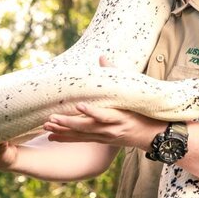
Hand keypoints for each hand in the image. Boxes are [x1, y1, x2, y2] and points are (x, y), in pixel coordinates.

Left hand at [42, 56, 166, 149]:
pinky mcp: (101, 140)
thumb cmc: (141, 110)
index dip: (92, 111)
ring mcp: (106, 136)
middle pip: (88, 127)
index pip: (105, 114)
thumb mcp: (133, 93)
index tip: (79, 105)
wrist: (151, 134)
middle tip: (52, 118)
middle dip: (69, 123)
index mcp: (121, 115)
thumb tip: (102, 56)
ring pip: (82, 135)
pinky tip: (52, 136)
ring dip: (64, 131)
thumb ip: (115, 75)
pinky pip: (81, 140)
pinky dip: (66, 138)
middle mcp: (112, 129)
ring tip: (47, 125)